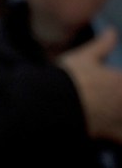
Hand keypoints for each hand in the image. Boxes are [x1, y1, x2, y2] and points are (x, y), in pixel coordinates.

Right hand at [59, 28, 121, 142]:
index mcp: (121, 80)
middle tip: (113, 96)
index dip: (120, 83)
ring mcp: (119, 118)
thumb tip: (112, 30)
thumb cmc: (68, 77)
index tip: (117, 83)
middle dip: (120, 97)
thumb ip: (103, 44)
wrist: (52, 103)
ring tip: (115, 112)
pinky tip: (116, 134)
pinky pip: (121, 137)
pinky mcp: (111, 133)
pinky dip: (119, 135)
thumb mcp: (84, 56)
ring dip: (121, 115)